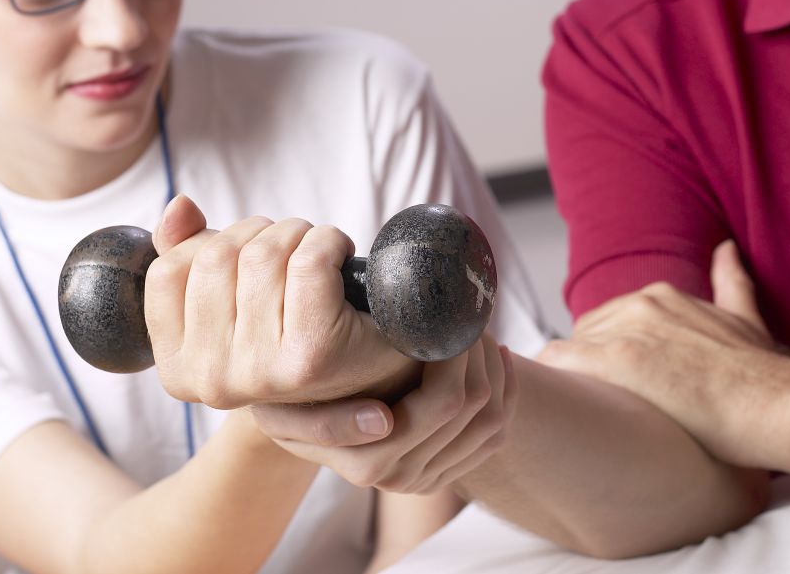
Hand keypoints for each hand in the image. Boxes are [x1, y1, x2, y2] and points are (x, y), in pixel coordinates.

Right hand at [143, 195, 416, 408]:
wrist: (370, 369)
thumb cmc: (294, 329)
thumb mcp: (229, 298)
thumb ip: (189, 254)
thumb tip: (180, 207)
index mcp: (178, 371)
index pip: (167, 270)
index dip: (212, 241)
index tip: (248, 256)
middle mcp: (212, 381)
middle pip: (216, 255)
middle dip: (261, 233)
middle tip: (292, 252)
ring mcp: (260, 373)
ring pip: (263, 253)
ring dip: (298, 234)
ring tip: (316, 257)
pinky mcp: (310, 355)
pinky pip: (309, 261)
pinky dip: (331, 242)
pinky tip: (342, 258)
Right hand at [251, 333, 517, 494]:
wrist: (301, 422)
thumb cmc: (292, 404)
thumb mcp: (283, 410)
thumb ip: (322, 414)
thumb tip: (382, 413)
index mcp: (369, 461)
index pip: (445, 402)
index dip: (456, 352)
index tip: (445, 314)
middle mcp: (404, 476)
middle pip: (475, 405)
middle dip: (476, 350)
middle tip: (463, 313)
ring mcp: (430, 477)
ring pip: (492, 418)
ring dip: (492, 367)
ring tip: (474, 330)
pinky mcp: (449, 471)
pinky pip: (497, 434)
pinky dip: (506, 391)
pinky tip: (494, 356)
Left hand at [538, 241, 789, 467]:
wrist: (779, 404)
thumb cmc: (763, 374)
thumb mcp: (745, 318)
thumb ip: (730, 282)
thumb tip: (725, 249)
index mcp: (660, 296)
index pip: (607, 322)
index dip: (606, 355)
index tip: (614, 383)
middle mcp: (639, 304)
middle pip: (583, 336)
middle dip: (585, 368)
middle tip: (595, 403)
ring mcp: (626, 330)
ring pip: (567, 351)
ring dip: (569, 379)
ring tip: (577, 409)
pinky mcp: (618, 361)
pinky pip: (557, 362)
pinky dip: (550, 380)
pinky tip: (558, 404)